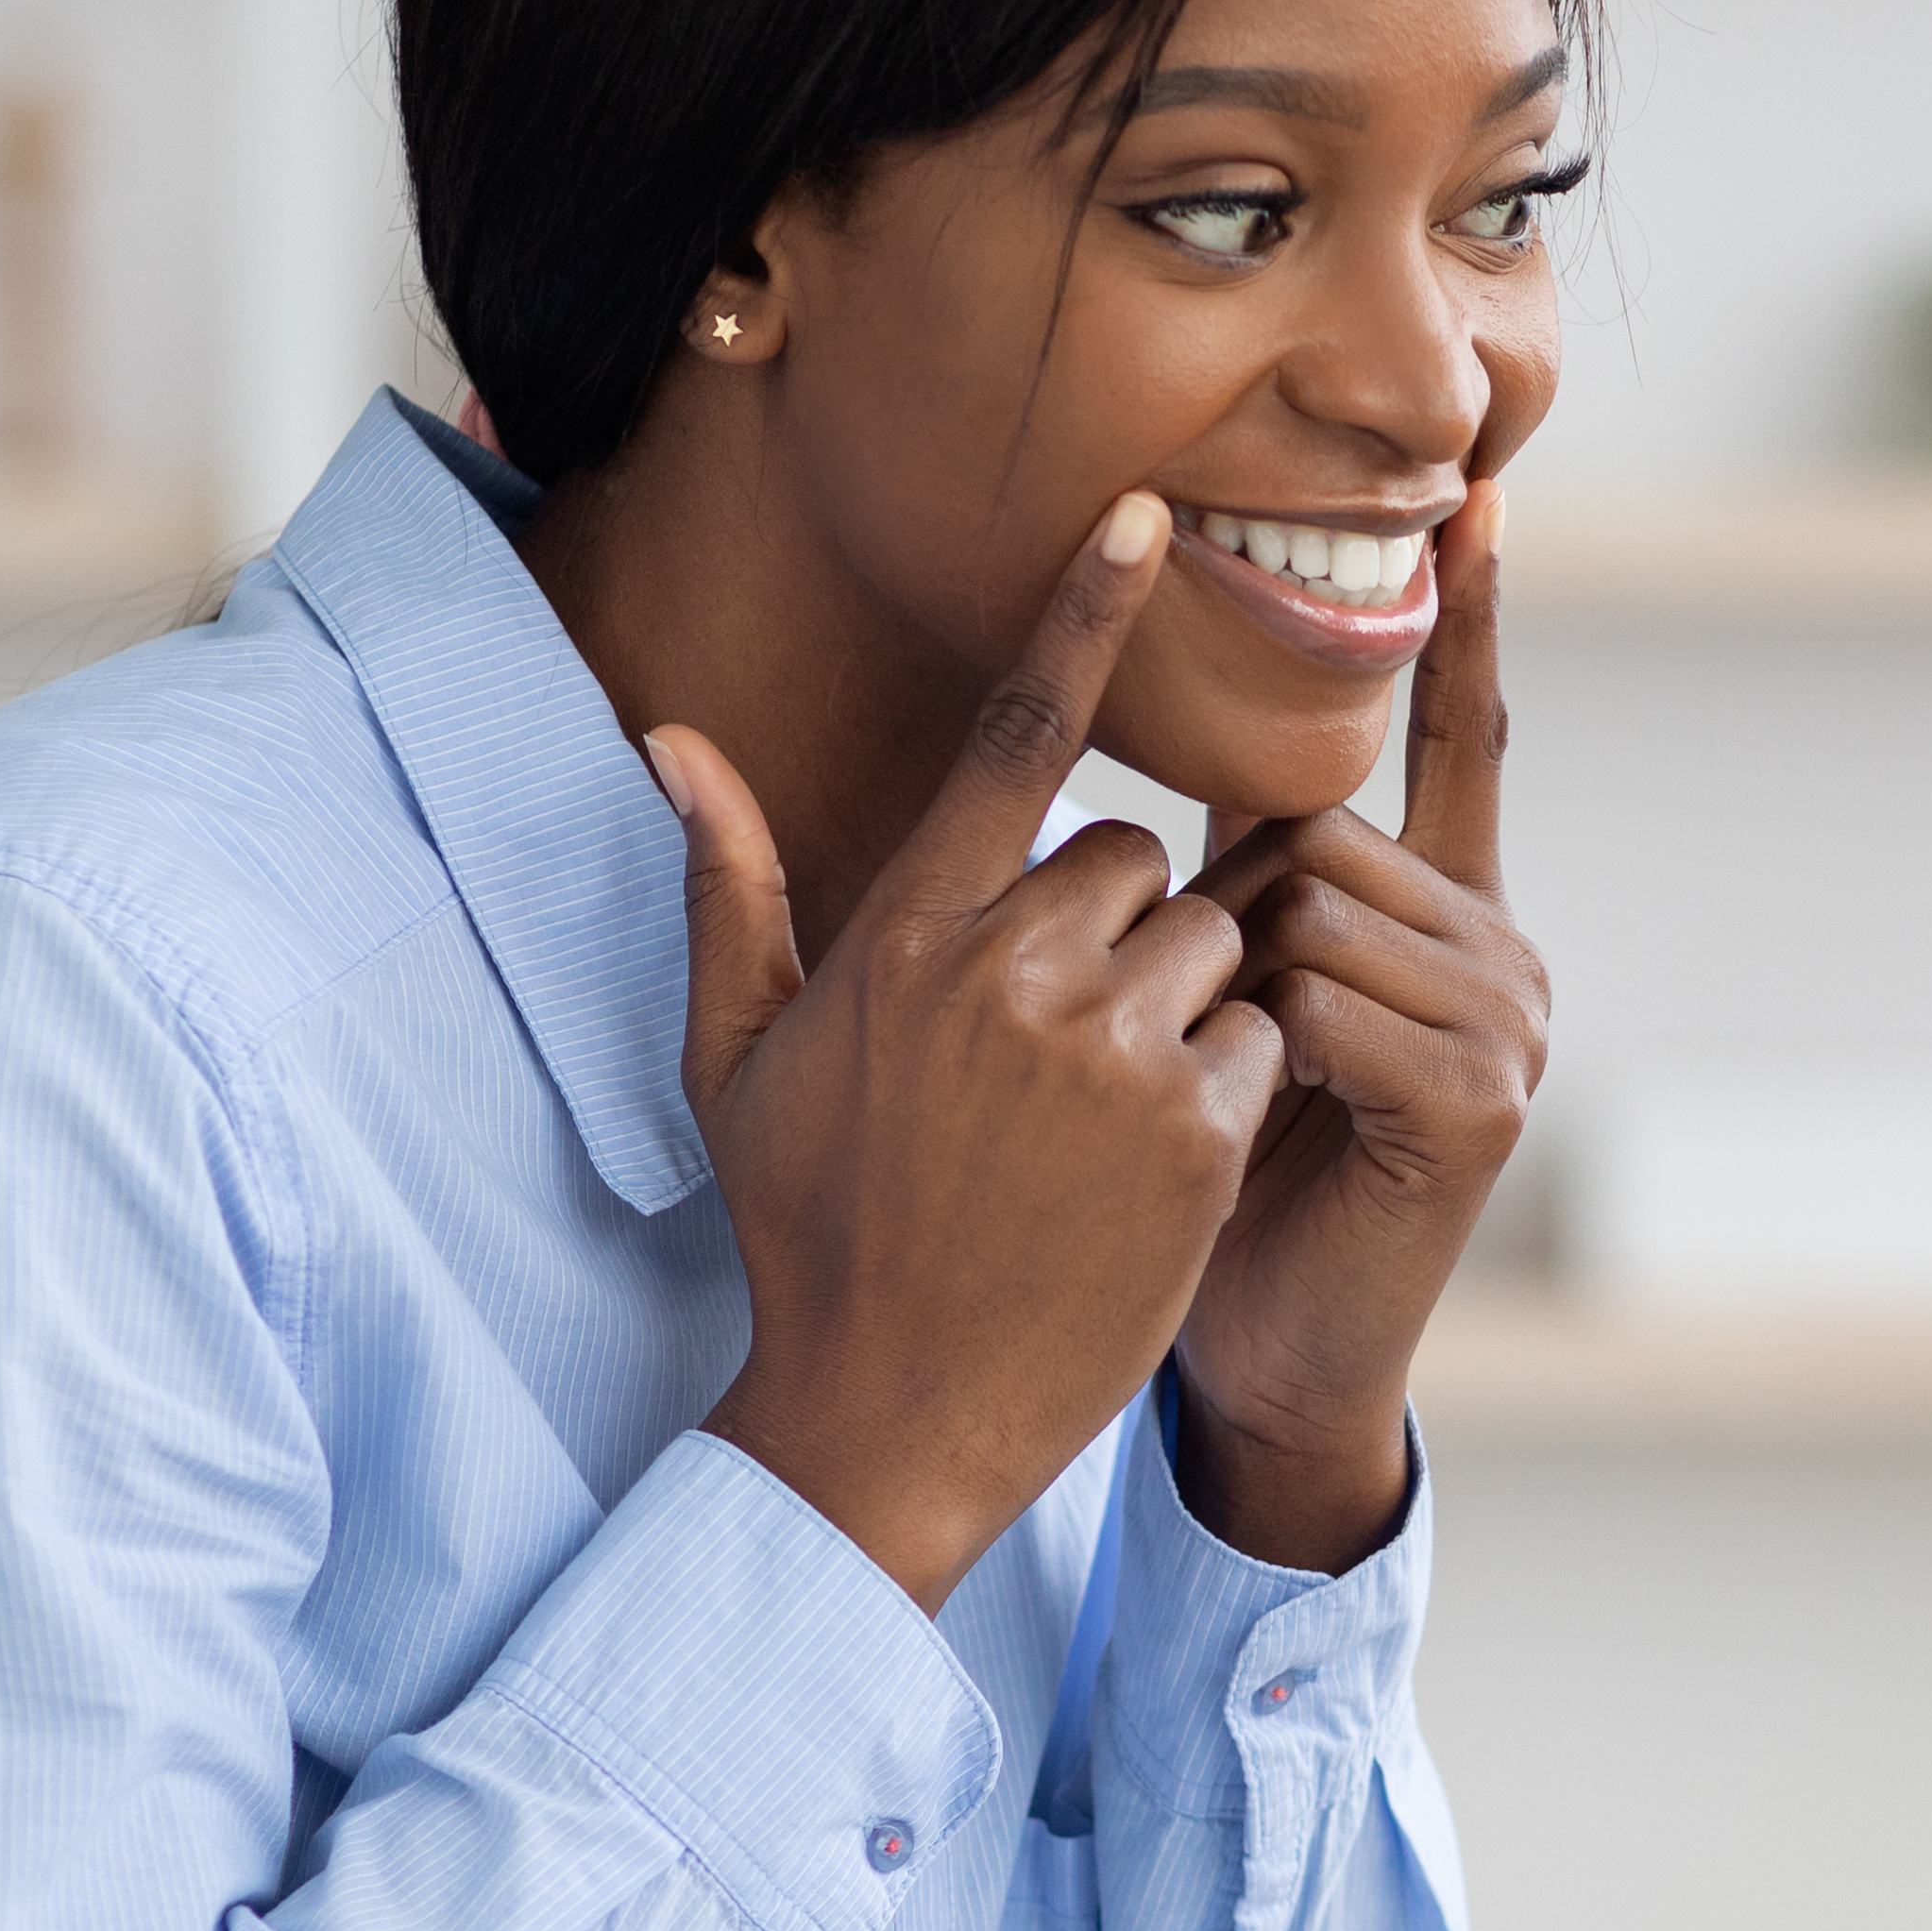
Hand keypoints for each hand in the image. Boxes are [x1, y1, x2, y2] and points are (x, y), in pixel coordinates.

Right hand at [649, 493, 1281, 1607]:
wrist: (891, 1414)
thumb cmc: (809, 1231)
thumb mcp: (738, 1062)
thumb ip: (731, 888)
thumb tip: (672, 742)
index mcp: (903, 936)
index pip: (1015, 734)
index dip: (1083, 612)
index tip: (1146, 515)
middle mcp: (1009, 971)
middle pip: (1132, 859)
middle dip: (1117, 932)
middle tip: (1058, 1054)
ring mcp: (1111, 1050)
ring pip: (1208, 943)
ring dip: (1179, 1011)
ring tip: (1097, 1122)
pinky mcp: (1196, 1132)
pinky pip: (1259, 1041)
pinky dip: (1228, 1092)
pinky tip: (1149, 1172)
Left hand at [1165, 484, 1543, 1567]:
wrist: (1264, 1355)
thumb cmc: (1228, 1179)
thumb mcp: (1234, 996)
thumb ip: (1245, 872)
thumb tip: (1219, 740)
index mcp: (1449, 915)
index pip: (1467, 740)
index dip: (1472, 626)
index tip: (1483, 500)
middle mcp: (1500, 952)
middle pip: (1328, 832)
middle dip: (1233, 912)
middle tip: (1220, 1033)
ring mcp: (1507, 1026)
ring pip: (1318, 907)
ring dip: (1237, 987)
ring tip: (1245, 1084)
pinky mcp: (1482, 1101)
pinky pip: (1330, 1003)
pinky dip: (1271, 1052)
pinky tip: (1282, 1120)